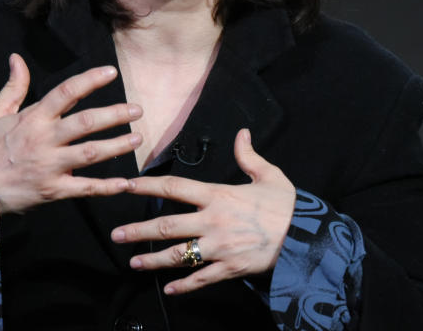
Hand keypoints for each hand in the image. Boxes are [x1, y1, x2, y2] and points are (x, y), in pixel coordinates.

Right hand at [0, 54, 143, 213]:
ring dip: (117, 146)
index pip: (66, 92)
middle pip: (86, 123)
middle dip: (114, 114)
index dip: (90, 80)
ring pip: (90, 154)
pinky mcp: (53, 190)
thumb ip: (13, 87)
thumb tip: (16, 58)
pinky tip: (126, 183)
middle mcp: (45, 140)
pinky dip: (107, 187)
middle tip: (137, 109)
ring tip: (137, 138)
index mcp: (34, 118)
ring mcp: (50, 166)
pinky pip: (85, 188)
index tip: (111, 72)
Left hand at [110, 128, 295, 294]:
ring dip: (153, 259)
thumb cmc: (286, 205)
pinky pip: (201, 278)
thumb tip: (241, 134)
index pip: (175, 188)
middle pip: (167, 225)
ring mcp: (219, 247)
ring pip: (178, 255)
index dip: (148, 186)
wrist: (306, 237)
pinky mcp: (229, 268)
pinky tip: (169, 288)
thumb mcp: (269, 175)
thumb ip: (248, 156)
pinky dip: (183, 285)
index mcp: (218, 195)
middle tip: (117, 234)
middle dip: (139, 230)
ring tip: (133, 261)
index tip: (127, 186)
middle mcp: (213, 221)